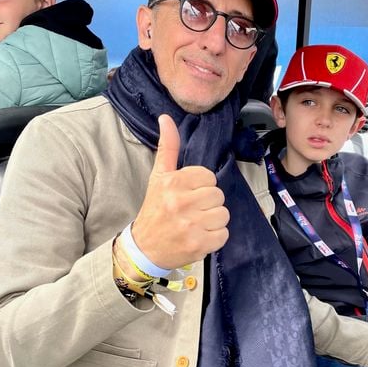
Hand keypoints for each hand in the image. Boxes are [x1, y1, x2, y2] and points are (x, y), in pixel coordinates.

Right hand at [129, 114, 229, 270]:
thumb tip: (166, 118)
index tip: (188, 195)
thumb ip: (167, 148)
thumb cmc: (154, 210)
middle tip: (191, 212)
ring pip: (223, 215)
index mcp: (173, 183)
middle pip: (218, 196)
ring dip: (213, 221)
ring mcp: (190, 225)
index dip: (202, 187)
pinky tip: (199, 237)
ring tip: (196, 224)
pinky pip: (223, 235)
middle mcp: (181, 202)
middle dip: (208, 204)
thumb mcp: (158, 177)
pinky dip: (215, 238)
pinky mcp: (199, 245)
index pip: (209, 177)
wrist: (144, 248)